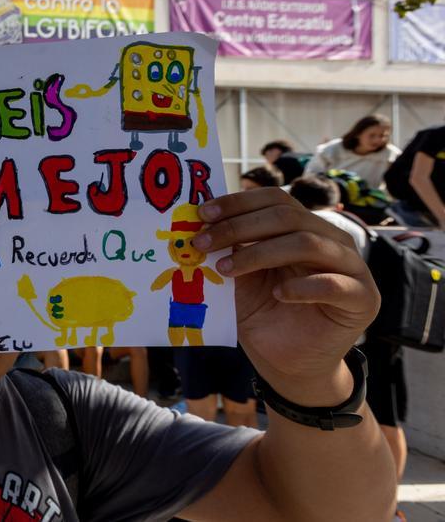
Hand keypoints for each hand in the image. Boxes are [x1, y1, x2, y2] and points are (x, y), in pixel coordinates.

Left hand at [193, 189, 378, 405]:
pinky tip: (278, 295)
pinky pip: (334, 284)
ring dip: (260, 253)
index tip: (201, 214)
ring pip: (307, 243)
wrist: (287, 362)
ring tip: (226, 270)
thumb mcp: (240, 277)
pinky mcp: (363, 299)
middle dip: (239, 227)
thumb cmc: (264, 313)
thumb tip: (198, 223)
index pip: (274, 199)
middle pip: (287, 215)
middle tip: (203, 243)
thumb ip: (230, 249)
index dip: (238, 203)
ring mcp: (351, 267)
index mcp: (304, 227)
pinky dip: (302, 287)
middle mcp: (330, 240)